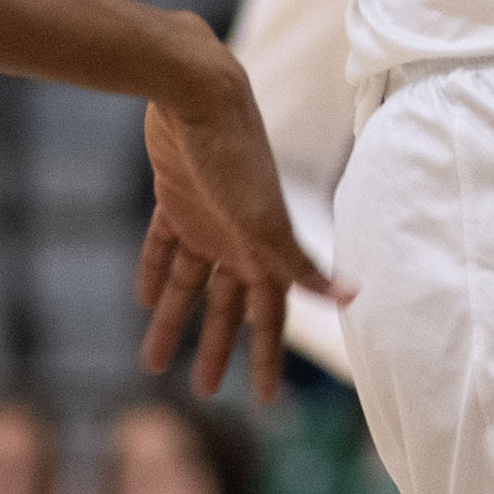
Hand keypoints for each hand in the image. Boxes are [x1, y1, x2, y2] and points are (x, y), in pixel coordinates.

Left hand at [138, 46, 347, 402]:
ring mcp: (207, 218)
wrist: (197, 90)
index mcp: (264, 249)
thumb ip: (301, 263)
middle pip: (228, 308)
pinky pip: (162, 246)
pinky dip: (152, 271)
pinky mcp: (176, 196)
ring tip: (153, 361)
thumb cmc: (236, 155)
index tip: (262, 402)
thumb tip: (351, 299)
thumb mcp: (265, 218)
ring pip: (188, 283)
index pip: (268, 316)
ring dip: (173, 320)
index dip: (265, 359)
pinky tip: (141, 297)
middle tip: (203, 392)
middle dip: (218, 349)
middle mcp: (238, 239)